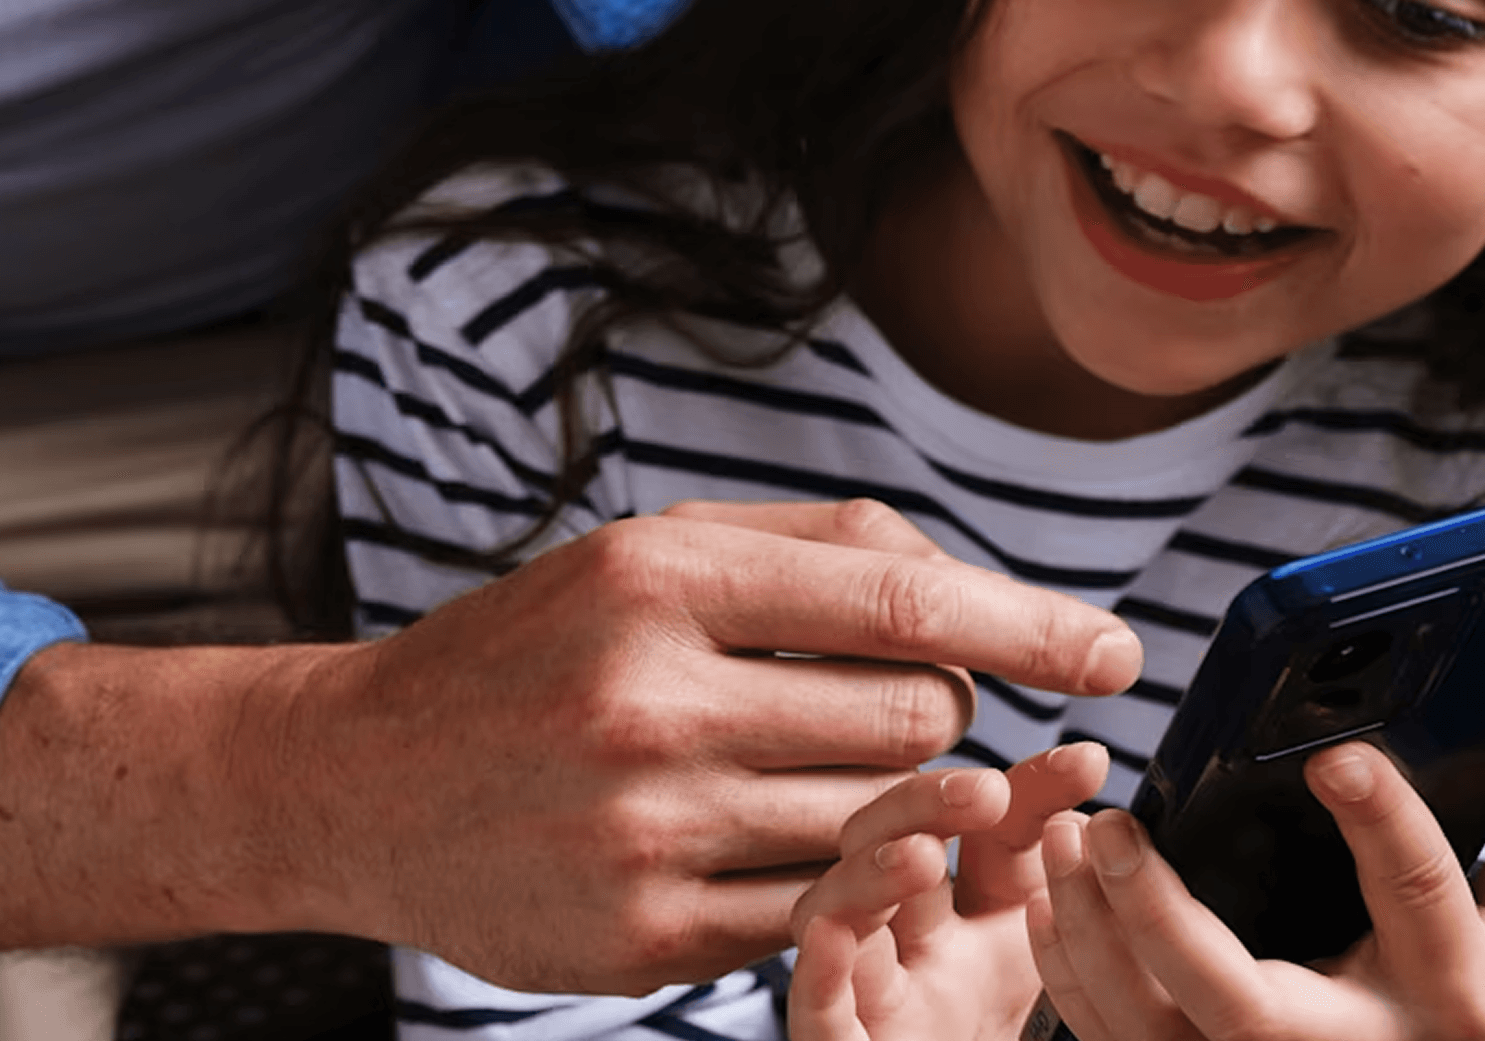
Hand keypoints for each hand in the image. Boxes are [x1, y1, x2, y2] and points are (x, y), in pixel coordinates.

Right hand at [0, 499, 1139, 991]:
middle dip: (945, 706)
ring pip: (882, 818)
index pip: (897, 600)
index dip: (1030, 620)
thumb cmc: (536, 643)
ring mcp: (649, 832)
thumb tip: (977, 590)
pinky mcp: (645, 939)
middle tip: (899, 694)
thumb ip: (814, 544)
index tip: (1118, 645)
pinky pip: (818, 907)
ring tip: (830, 758)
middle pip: (913, 717)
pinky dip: (836, 870)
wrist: (366, 777)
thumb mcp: (652, 546)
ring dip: (901, 790)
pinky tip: (778, 830)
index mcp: (660, 577)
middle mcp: (653, 701)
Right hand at [789, 741, 1109, 1040]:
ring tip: (918, 855)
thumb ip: (1086, 899)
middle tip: (986, 791)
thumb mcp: (1064, 972)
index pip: (990, 831)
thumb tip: (1104, 811)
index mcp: (975, 920)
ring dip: (866, 871)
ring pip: (836, 910)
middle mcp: (913, 947)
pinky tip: (838, 932)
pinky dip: (820, 966)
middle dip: (925, 804)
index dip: (1031, 787)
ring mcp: (873, 999)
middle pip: (891, 845)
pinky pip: (816, 1005)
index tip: (1086, 763)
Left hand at [1029, 741, 1484, 1038]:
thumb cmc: (1480, 1028)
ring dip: (1095, 935)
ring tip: (1062, 840)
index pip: (1417, 903)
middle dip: (1164, 918)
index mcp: (1449, 994)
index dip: (1382, 827)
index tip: (1335, 758)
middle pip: (1245, 1004)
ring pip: (1159, 1032)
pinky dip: (1073, 979)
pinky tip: (1047, 904)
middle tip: (1110, 823)